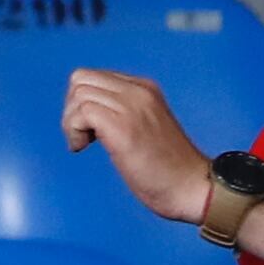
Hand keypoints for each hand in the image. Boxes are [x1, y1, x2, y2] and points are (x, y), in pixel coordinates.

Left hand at [65, 69, 215, 220]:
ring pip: (79, 94)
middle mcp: (138, 91)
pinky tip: (84, 148)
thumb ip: (121, 113)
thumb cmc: (168, 169)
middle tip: (82, 136)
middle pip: (80, 79)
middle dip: (71, 109)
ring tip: (84, 144)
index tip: (90, 130)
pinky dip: (74, 132)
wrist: (192, 187)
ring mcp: (132, 107)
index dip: (81, 103)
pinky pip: (83, 113)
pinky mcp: (124, 128)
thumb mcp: (145, 127)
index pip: (93, 77)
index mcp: (144, 88)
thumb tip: (86, 114)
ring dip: (71, 122)